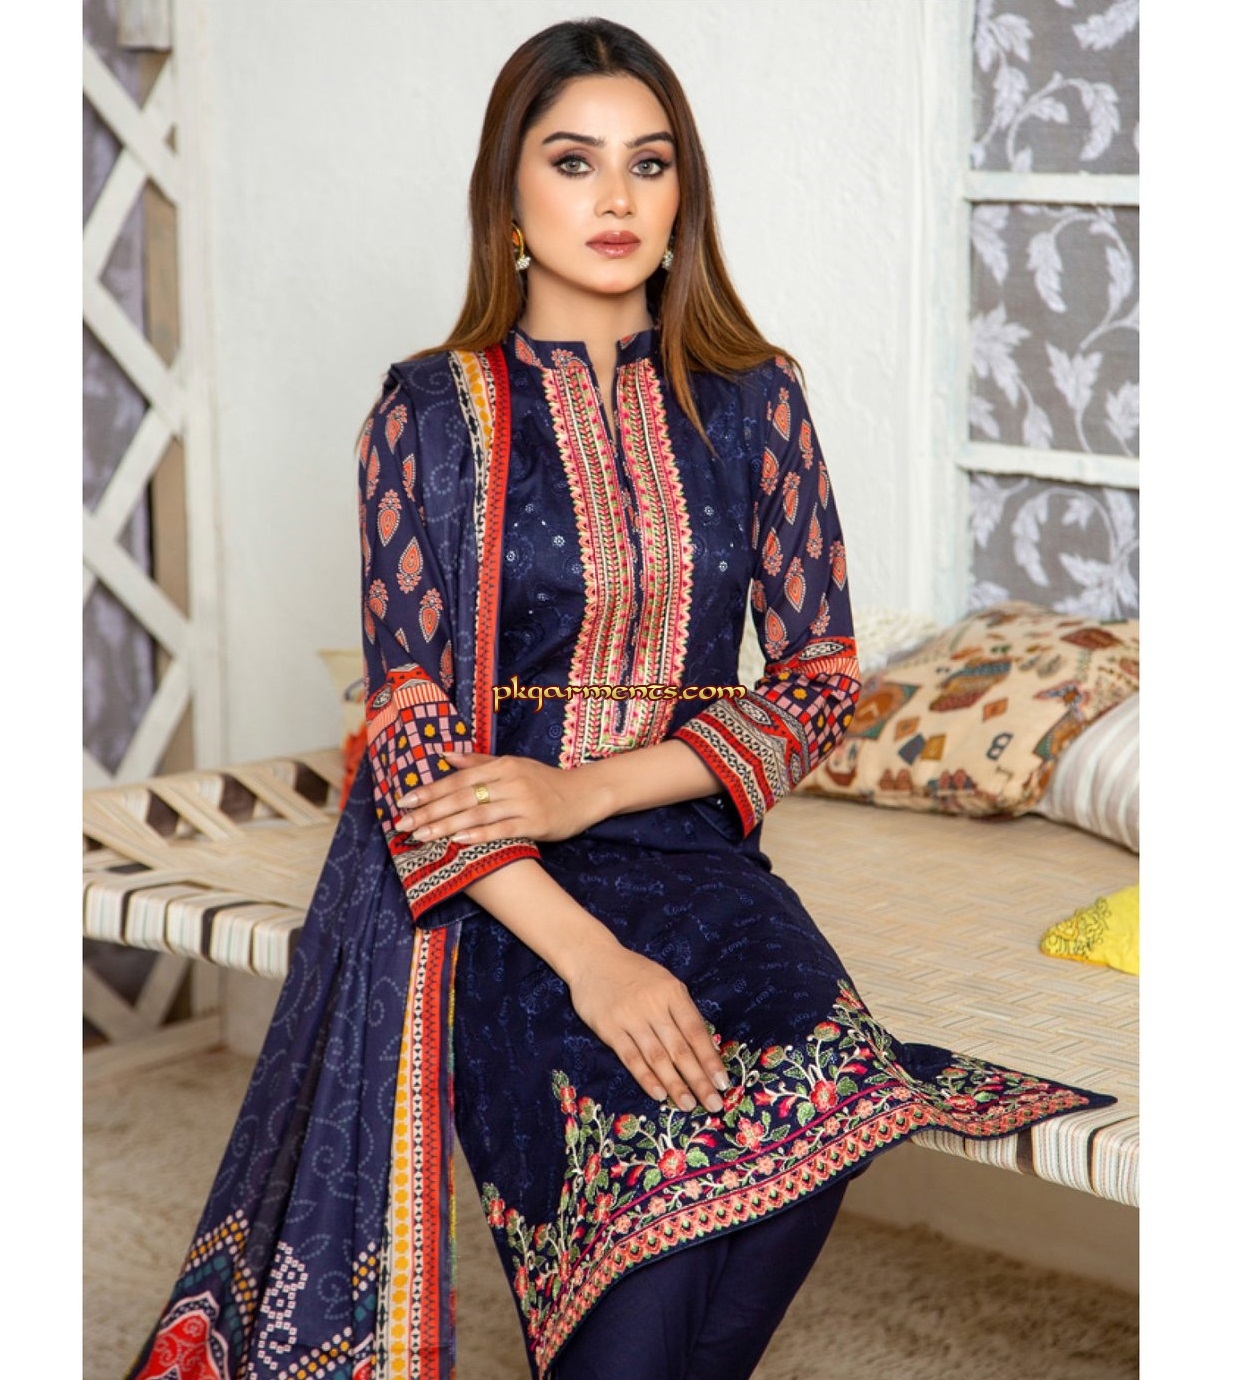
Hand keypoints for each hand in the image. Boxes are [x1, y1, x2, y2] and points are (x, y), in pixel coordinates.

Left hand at [395, 751, 600, 844]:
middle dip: (429, 811)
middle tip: (403, 825)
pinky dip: (479, 835)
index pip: (458, 778)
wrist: (584, 794)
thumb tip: (445, 755)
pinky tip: (459, 841)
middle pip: (462, 796)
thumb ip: (479, 762)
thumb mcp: (513, 765)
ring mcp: (522, 802)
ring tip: (422, 837)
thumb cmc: (545, 781)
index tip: (404, 802)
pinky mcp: (535, 823)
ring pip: (477, 814)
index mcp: (502, 766)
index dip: (430, 790)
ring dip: (446, 826)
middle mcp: (509, 781)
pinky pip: (502, 829)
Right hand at [565, 943, 729, 1113]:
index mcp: (672, 992)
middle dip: (698, 1079)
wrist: (593, 959)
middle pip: (680, 1048)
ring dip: (675, 1084)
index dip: (710, 1059)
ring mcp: (630, 1018)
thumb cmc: (635, 973)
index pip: (696, 1031)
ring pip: (657, 1057)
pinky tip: (659, 1094)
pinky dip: (646, 1077)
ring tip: (689, 1105)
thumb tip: (705, 1048)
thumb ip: (682, 1011)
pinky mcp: (609, 1029)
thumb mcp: (664, 982)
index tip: (723, 1083)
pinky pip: (631, 1058)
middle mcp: (653, 1005)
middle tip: (713, 1104)